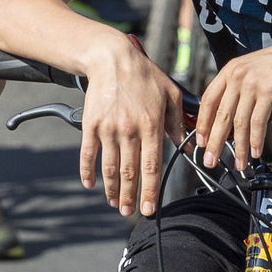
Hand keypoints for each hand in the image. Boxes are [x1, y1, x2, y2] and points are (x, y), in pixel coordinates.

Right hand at [79, 38, 185, 217]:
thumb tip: (183, 143)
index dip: (149, 190)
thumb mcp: (170, 93)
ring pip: (110, 167)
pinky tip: (90, 184)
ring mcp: (108, 129)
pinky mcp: (91, 124)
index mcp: (151, 126)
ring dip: (112, 189)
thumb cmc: (143, 74)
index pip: (151, 166)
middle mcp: (129, 131)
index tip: (148, 208)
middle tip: (129, 212)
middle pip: (129, 172)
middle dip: (130, 196)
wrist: (111, 58)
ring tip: (114, 203)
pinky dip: (87, 171)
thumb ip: (178, 120)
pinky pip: (88, 153)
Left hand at [194, 34, 271, 168]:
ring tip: (238, 163)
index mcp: (230, 70)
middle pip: (220, 115)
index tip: (201, 140)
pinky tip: (256, 152)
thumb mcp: (254, 70)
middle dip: (214, 142)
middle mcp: (237, 76)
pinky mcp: (268, 92)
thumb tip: (230, 114)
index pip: (207, 100)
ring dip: (239, 148)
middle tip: (210, 159)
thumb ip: (239, 88)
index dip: (202, 123)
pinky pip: (258, 122)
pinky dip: (256, 140)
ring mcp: (252, 84)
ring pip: (239, 123)